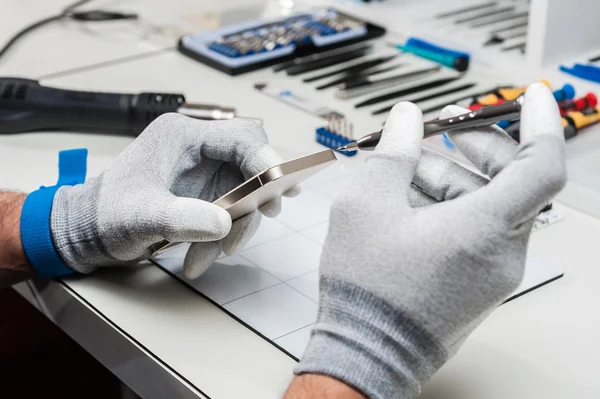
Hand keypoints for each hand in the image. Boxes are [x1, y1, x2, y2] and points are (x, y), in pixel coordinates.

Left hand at [50, 114, 297, 277]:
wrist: (89, 231)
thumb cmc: (106, 213)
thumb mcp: (140, 216)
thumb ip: (181, 218)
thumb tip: (225, 223)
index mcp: (184, 137)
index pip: (239, 137)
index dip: (265, 157)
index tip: (281, 184)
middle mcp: (200, 151)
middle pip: (250, 166)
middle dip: (257, 196)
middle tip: (266, 215)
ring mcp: (206, 175)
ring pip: (245, 196)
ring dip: (235, 229)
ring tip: (207, 258)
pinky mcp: (207, 197)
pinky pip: (231, 215)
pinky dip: (222, 239)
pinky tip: (200, 258)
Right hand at [295, 83, 565, 398]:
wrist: (365, 352)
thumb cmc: (367, 288)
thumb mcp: (366, 204)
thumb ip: (393, 153)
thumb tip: (405, 120)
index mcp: (484, 230)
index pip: (543, 165)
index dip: (542, 123)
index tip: (533, 97)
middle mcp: (501, 253)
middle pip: (512, 181)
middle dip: (478, 147)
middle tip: (444, 129)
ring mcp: (493, 272)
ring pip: (489, 206)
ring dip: (451, 179)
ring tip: (404, 173)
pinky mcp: (478, 284)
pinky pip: (478, 232)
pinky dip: (450, 209)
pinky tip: (408, 204)